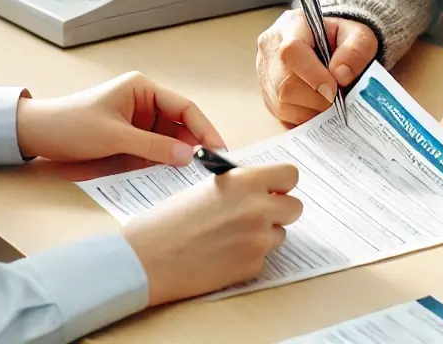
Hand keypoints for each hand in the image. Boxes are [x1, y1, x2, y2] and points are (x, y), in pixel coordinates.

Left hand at [16, 72, 223, 165]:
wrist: (36, 135)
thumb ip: (153, 147)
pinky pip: (153, 149)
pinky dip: (162, 161)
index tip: (218, 148)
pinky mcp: (128, 137)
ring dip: (178, 155)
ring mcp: (136, 121)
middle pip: (179, 124)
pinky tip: (171, 175)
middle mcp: (144, 102)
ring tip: (194, 174)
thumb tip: (190, 156)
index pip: (184, 107)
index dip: (203, 128)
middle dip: (193, 144)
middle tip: (210, 166)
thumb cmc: (73, 126)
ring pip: (167, 139)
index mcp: (144, 89)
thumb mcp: (115, 137)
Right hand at [123, 163, 302, 305]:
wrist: (147, 259)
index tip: (274, 189)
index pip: (291, 175)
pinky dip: (249, 256)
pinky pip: (263, 257)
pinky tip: (223, 254)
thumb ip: (241, 186)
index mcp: (246, 181)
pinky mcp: (252, 266)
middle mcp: (258, 208)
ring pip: (280, 234)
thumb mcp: (209, 186)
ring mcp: (258, 239)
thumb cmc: (169, 220)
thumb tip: (262, 189)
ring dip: (264, 234)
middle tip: (259, 214)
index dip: (282, 183)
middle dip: (279, 210)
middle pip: (295, 207)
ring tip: (232, 236)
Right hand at [257, 9, 377, 124]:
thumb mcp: (359, 34)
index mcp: (292, 25)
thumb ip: (356, 50)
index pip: (291, 52)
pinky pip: (281, 116)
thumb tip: (340, 75)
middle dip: (316, 99)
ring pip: (281, 104)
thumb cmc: (342, 37)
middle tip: (336, 98)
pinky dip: (303, 117)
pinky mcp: (266, 94)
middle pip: (284, 83)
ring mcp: (264, 72)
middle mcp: (271, 47)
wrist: (329, 41)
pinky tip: (316, 105)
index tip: (334, 88)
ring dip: (310, 111)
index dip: (313, 76)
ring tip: (327, 100)